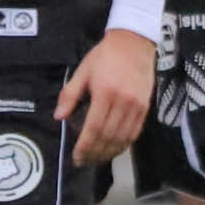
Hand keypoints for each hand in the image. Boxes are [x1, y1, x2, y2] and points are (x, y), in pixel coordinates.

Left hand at [57, 27, 157, 168]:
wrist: (134, 43)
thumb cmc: (105, 56)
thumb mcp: (83, 71)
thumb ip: (70, 95)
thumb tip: (58, 117)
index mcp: (105, 93)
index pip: (94, 128)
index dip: (85, 146)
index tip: (76, 156)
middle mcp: (123, 102)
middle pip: (108, 137)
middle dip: (95, 153)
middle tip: (84, 162)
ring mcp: (136, 106)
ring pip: (122, 138)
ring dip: (109, 153)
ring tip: (96, 160)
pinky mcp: (145, 108)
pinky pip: (134, 133)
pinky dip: (123, 145)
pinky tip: (113, 150)